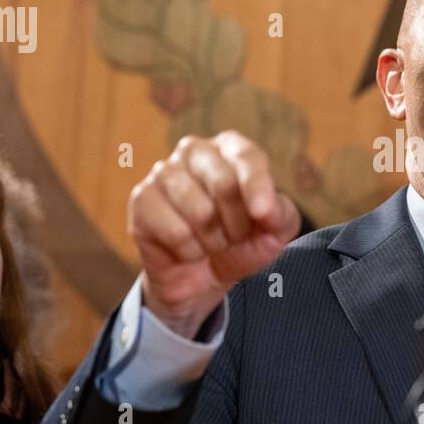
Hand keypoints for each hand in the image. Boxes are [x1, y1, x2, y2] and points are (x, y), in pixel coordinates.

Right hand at [128, 132, 300, 336]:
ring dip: (213, 241)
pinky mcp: (142, 200)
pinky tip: (188, 249)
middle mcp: (194, 151)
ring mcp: (163, 172)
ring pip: (199, 212)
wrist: (202, 276)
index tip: (263, 215)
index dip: (257, 186)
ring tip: (211, 242)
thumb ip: (281, 215)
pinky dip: (191, 251)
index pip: (246, 156)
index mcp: (229, 147)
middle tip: (234, 236)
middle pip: (223, 184)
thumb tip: (267, 209)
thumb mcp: (273, 232)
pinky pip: (176, 232)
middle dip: (237, 224)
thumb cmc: (241, 243)